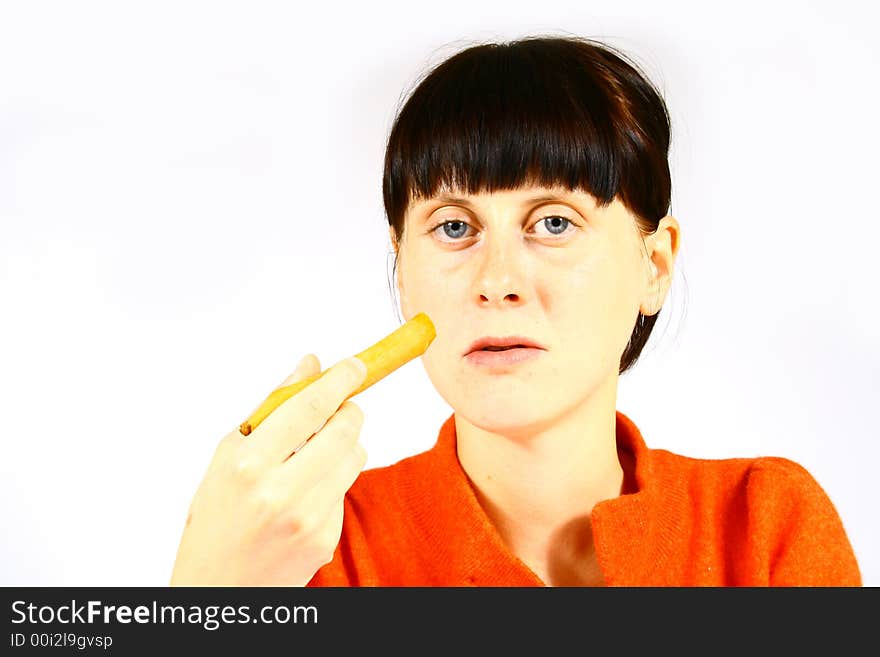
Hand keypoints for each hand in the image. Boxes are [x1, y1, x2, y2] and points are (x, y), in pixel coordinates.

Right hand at [170, 354, 367, 585]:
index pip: (308, 408)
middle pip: (343, 430)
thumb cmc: (217, 516)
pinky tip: (307, 495)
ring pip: (354, 457)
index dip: (339, 380)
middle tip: (341, 407)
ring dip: (345, 445)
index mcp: (248, 464)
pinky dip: (334, 482)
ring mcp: (307, 519)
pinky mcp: (325, 540)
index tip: (355, 365)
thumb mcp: (228, 456)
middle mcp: (280, 492)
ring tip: (316, 454)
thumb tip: (310, 366)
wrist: (218, 587)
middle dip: (349, 410)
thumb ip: (272, 408)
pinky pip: (346, 491)